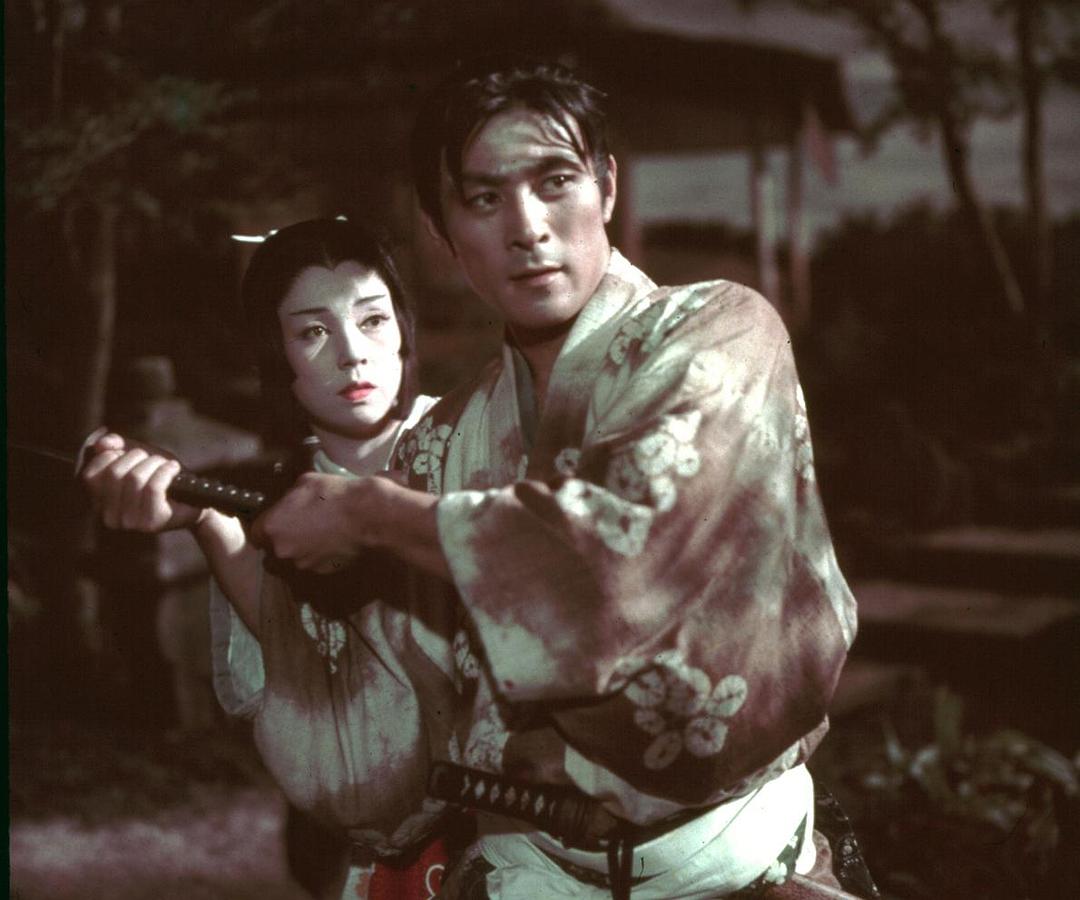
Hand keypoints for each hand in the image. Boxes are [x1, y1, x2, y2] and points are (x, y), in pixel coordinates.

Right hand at [80, 432, 204, 532]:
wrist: (191, 505)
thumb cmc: (160, 481)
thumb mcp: (135, 461)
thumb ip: (114, 449)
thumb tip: (104, 443)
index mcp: (100, 504)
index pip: (90, 476)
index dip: (109, 456)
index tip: (128, 454)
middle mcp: (110, 517)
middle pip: (114, 472)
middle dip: (136, 456)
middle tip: (152, 458)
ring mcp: (130, 522)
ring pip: (135, 478)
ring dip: (153, 462)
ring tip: (165, 464)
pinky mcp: (151, 522)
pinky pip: (154, 487)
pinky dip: (166, 471)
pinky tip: (173, 469)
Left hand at [250, 472, 374, 572]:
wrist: (367, 516)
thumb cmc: (334, 494)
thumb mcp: (304, 483)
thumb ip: (288, 498)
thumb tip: (289, 503)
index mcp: (271, 528)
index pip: (255, 533)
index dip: (268, 526)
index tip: (280, 519)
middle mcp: (282, 551)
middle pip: (274, 549)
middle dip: (284, 539)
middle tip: (302, 525)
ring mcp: (303, 564)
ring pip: (295, 558)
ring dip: (303, 548)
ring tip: (322, 533)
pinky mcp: (323, 572)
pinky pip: (315, 564)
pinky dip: (321, 555)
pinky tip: (334, 541)